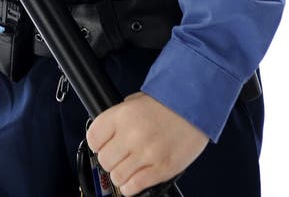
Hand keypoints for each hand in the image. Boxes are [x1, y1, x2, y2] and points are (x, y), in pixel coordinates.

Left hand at [86, 92, 208, 195]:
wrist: (195, 105)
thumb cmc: (168, 102)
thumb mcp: (136, 100)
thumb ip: (120, 116)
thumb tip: (109, 133)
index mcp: (122, 115)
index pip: (93, 137)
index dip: (97, 144)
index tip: (103, 145)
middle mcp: (131, 135)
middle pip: (104, 160)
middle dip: (109, 160)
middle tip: (118, 157)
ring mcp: (147, 154)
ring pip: (117, 176)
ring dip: (120, 175)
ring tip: (129, 167)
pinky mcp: (161, 169)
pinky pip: (134, 186)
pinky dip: (131, 186)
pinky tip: (136, 178)